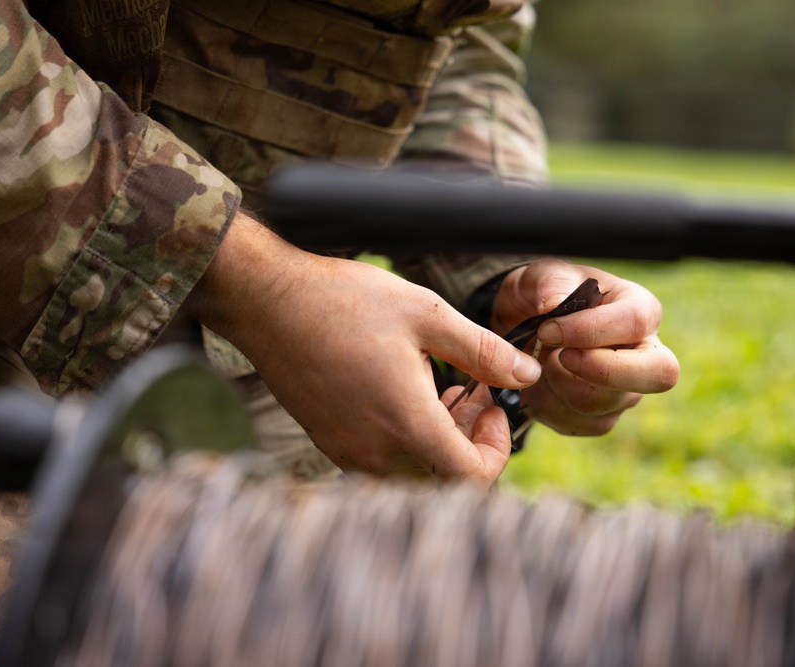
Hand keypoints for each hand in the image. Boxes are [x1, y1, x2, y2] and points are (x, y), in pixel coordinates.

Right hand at [187, 213, 541, 485]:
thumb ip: (482, 351)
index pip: (471, 478)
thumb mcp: (425, 314)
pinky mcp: (330, 443)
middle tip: (476, 390)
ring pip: (414, 472)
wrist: (266, 303)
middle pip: (444, 478)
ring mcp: (349, 451)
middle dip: (471, 440)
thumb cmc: (342, 301)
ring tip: (443, 387)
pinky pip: (383, 461)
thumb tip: (527, 373)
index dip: (497, 449)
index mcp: (406, 423)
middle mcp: (376, 450)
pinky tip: (405, 390)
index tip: (496, 406)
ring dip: (440, 441)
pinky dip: (407, 439)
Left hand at [492, 259, 678, 435]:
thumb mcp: (541, 276)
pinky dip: (546, 406)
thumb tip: (554, 303)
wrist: (523, 327)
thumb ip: (550, 282)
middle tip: (558, 356)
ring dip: (556, 386)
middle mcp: (645, 354)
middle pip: (659, 375)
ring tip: (537, 361)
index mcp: (640, 309)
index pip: (635, 323)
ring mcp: (627, 390)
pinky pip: (578, 424)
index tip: (547, 330)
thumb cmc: (544, 296)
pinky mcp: (602, 416)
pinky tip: (536, 383)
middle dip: (601, 371)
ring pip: (603, 405)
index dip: (590, 331)